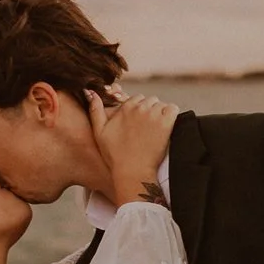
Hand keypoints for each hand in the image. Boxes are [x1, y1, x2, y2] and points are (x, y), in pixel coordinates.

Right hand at [85, 91, 179, 207]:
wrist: (133, 171)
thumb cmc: (115, 155)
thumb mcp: (99, 132)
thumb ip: (95, 110)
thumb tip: (90, 92)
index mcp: (125, 108)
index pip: (137, 98)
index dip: (138, 110)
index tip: (138, 122)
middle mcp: (139, 108)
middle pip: (150, 101)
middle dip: (149, 111)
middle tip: (147, 128)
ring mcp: (153, 115)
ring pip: (161, 105)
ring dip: (160, 114)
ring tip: (155, 130)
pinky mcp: (166, 123)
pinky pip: (173, 109)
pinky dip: (172, 115)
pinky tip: (166, 126)